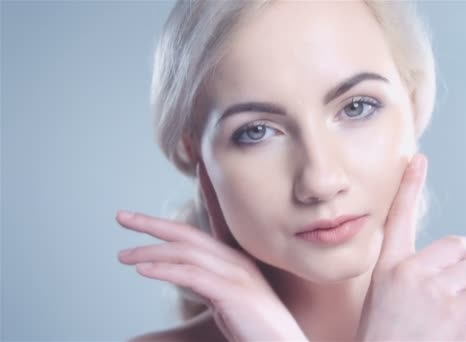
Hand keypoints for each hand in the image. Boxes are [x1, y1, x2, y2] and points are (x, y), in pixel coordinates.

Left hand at [116, 164, 306, 340]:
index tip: (195, 167)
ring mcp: (235, 275)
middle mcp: (235, 260)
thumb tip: (177, 277)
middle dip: (152, 224)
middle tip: (122, 217)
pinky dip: (165, 270)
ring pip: (186, 253)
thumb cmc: (256, 328)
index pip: (213, 220)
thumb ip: (204, 286)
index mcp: (235, 259)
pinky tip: (143, 270)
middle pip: (188, 234)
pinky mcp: (231, 293)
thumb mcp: (226, 301)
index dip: (205, 191)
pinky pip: (192, 276)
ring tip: (123, 256)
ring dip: (150, 251)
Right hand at [356, 153, 465, 340]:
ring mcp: (431, 291)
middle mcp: (408, 272)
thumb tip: (445, 266)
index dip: (409, 185)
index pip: (398, 217)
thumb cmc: (385, 336)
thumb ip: (407, 274)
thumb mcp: (383, 297)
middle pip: (455, 247)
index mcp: (387, 267)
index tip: (417, 159)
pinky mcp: (453, 311)